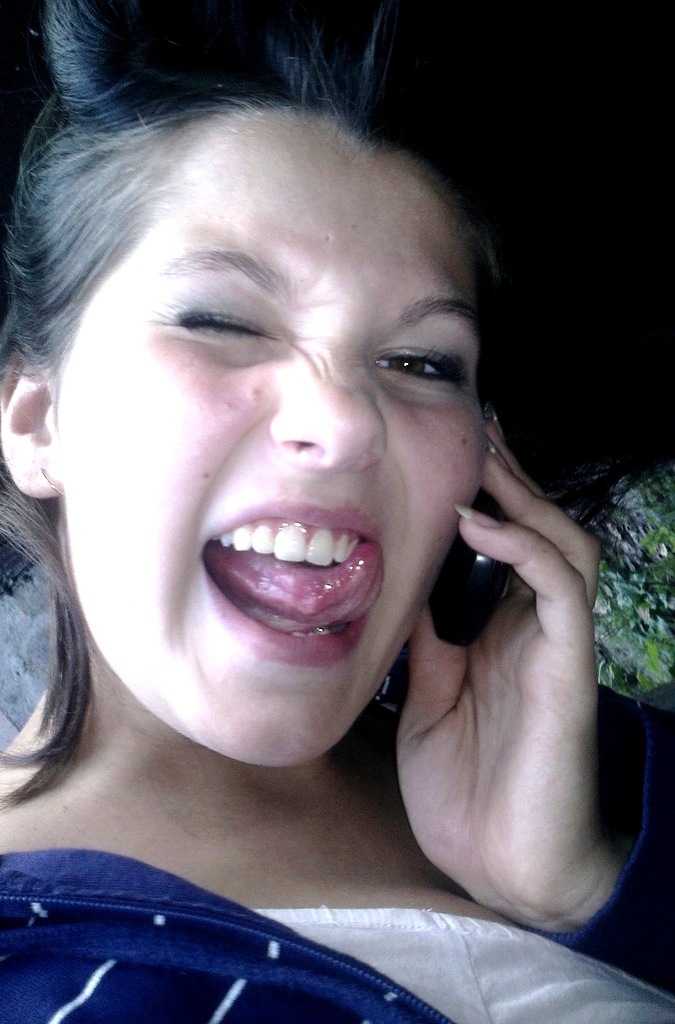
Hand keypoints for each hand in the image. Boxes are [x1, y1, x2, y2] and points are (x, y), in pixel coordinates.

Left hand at [396, 424, 628, 930]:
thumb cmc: (465, 790)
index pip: (500, 547)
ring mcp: (554, 643)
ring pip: (563, 545)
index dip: (483, 497)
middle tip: (476, 427)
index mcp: (498, 633)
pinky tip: (481, 523)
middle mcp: (532, 628)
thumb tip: (397, 587)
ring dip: (525, 498)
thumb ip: (425, 642)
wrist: (506, 867)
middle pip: (537, 530)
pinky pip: (560, 587)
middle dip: (510, 477)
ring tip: (483, 458)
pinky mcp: (568, 666)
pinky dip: (524, 547)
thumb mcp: (426, 701)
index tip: (447, 452)